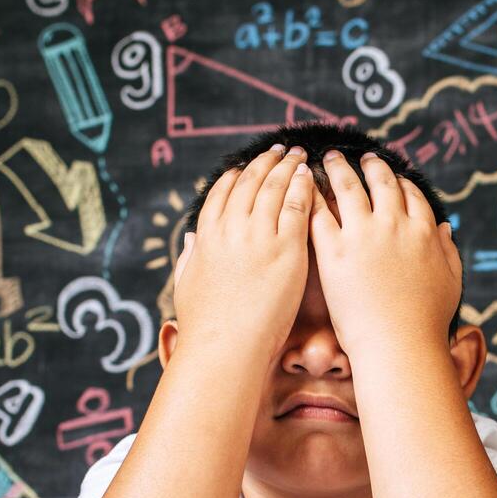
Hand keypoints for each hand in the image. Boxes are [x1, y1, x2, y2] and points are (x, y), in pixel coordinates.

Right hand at [174, 144, 312, 358]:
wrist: (225, 347)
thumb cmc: (206, 327)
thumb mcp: (187, 285)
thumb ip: (190, 258)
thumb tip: (190, 241)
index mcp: (206, 236)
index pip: (221, 193)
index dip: (235, 175)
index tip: (245, 165)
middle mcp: (230, 229)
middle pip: (249, 183)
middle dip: (265, 162)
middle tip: (280, 150)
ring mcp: (259, 237)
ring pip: (274, 188)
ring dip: (286, 167)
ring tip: (298, 155)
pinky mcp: (287, 250)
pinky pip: (298, 207)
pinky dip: (303, 187)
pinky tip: (310, 176)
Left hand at [309, 150, 460, 359]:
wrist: (399, 345)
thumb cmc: (427, 321)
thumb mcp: (451, 281)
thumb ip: (448, 250)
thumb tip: (445, 228)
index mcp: (423, 231)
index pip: (411, 194)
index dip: (400, 181)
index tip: (392, 174)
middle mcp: (394, 224)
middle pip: (381, 182)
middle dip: (371, 165)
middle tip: (361, 157)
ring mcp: (362, 235)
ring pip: (348, 188)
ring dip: (338, 169)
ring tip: (329, 159)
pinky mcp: (334, 251)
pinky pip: (319, 214)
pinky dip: (312, 197)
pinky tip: (304, 190)